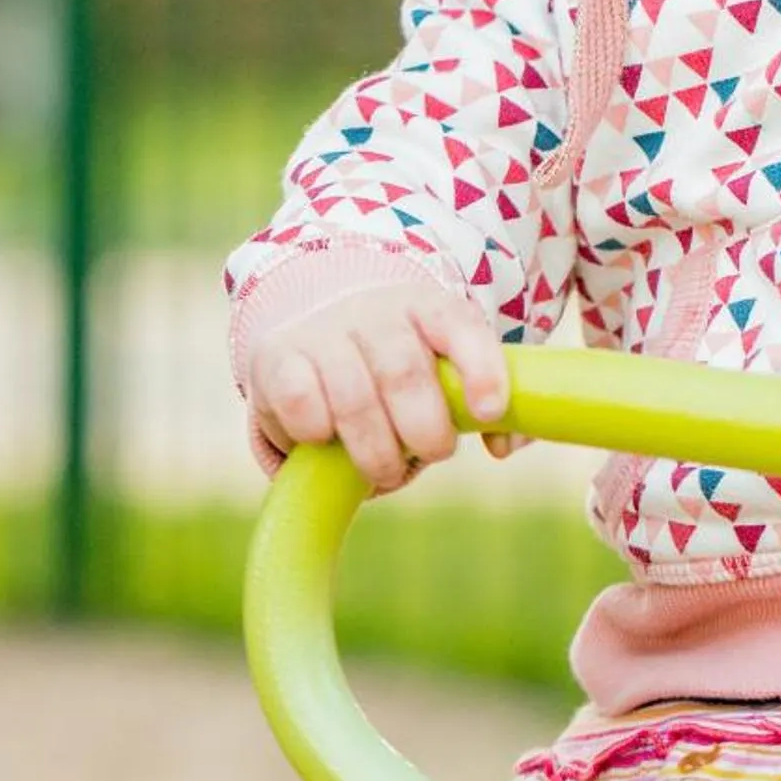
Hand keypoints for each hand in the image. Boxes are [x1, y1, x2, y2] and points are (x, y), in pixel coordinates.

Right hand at [247, 281, 510, 492]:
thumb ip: (486, 404)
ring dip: (375, 451)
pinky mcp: (277, 356)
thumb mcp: (445, 368)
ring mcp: (323, 331)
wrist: (317, 319)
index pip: (460, 328)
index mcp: (428, 308)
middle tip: (434, 453)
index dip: (481, 368)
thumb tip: (504, 446)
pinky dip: (317, 434)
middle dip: (424, 430)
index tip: (490, 413)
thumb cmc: (401, 360)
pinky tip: (326, 442)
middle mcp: (376, 312)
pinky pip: (300, 401)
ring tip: (386, 471)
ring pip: (353, 397)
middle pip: (404, 373)